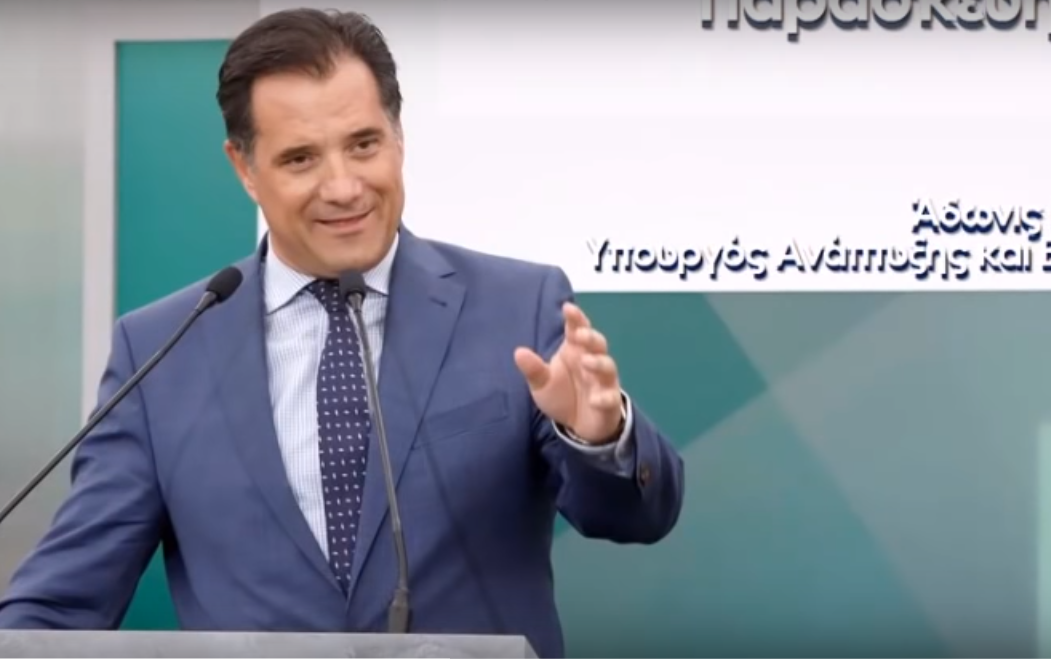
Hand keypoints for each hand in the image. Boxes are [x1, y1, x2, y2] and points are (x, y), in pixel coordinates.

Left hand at [513, 302, 623, 443]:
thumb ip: (533, 369)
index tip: (567, 308)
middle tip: (579, 334)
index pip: (577, 329)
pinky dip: (604, 397)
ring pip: (607, 366)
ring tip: (586, 362)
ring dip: (599, 363)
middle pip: (597, 343)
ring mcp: (603, 381)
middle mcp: (592, 361)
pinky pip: (610, 397)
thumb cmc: (562, 395)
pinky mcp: (609, 401)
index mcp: (575, 351)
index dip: (575, 318)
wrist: (578, 425)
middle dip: (590, 336)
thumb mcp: (542, 383)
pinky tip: (595, 400)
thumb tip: (518, 352)